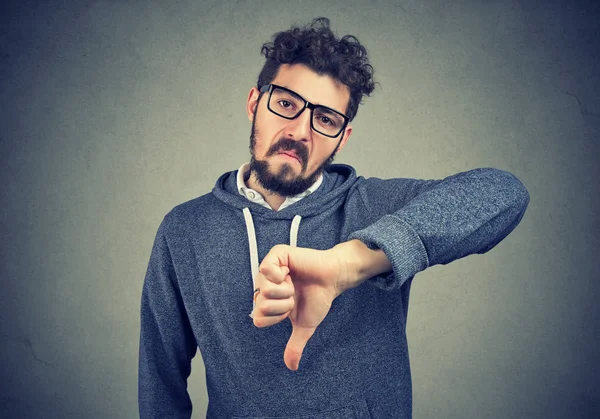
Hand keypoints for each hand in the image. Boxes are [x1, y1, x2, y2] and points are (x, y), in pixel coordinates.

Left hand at [252, 240, 391, 370]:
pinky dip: (280, 275)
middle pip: (260, 304)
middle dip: (282, 305)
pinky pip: (266, 268)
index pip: (257, 317)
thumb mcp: (305, 325)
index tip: (290, 309)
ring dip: (285, 291)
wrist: (332, 280)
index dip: (276, 317)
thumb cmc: (318, 299)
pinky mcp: (277, 255)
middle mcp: (264, 285)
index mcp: (267, 301)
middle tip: (294, 295)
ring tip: (294, 284)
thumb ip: (295, 345)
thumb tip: (292, 367)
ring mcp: (269, 269)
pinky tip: (289, 273)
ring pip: (264, 289)